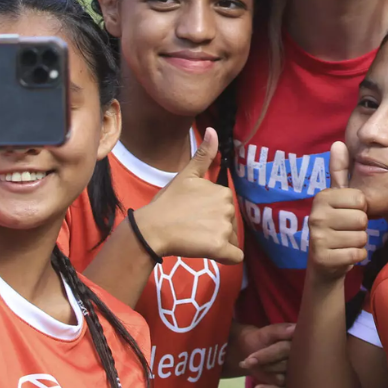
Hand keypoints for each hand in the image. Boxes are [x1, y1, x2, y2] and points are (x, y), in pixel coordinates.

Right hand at [134, 128, 242, 264]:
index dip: (210, 213)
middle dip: (215, 227)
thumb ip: (203, 155)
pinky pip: (235, 257)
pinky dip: (227, 257)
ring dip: (218, 242)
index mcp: (222, 191)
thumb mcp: (185, 176)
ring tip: (195, 238)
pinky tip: (211, 253)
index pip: (225, 208)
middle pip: (230, 223)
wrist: (151, 228)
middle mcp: (227, 208)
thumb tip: (212, 129)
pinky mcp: (219, 247)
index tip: (193, 214)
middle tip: (192, 227)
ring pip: (231, 240)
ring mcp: (224, 228)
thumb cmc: (167, 203)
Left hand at [230, 321, 295, 387]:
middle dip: (264, 366)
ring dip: (265, 377)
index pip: (284, 349)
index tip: (250, 360)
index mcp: (299, 341)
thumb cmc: (262, 339)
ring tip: (246, 368)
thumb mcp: (267, 333)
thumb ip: (279, 330)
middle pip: (285, 366)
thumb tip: (293, 330)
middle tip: (244, 364)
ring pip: (283, 379)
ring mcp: (299, 373)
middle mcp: (302, 358)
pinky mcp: (293, 385)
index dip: (267, 355)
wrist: (256, 350)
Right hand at [306, 142, 368, 280]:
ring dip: (358, 242)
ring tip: (344, 242)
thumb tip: (338, 142)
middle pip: (362, 218)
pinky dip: (356, 256)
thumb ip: (340, 171)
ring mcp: (317, 237)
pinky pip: (357, 254)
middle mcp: (316, 215)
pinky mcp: (323, 258)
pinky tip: (343, 255)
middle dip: (360, 228)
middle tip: (346, 231)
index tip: (347, 214)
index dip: (360, 209)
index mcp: (322, 197)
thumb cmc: (336, 226)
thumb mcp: (337, 198)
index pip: (360, 199)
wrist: (324, 264)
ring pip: (361, 237)